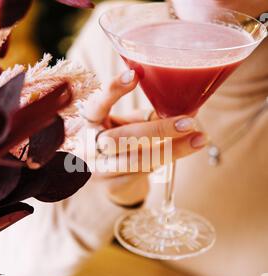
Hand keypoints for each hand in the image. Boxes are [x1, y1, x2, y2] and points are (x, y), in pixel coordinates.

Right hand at [79, 70, 207, 206]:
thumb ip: (145, 117)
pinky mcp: (111, 186)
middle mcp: (89, 147)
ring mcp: (98, 169)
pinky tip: (183, 150)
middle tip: (188, 122)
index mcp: (90, 124)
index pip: (96, 106)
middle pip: (121, 138)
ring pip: (136, 159)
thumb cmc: (120, 143)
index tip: (134, 75)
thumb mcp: (127, 125)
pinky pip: (142, 173)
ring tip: (199, 139)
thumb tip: (184, 108)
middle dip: (157, 130)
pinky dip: (165, 160)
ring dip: (170, 149)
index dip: (112, 91)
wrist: (109, 178)